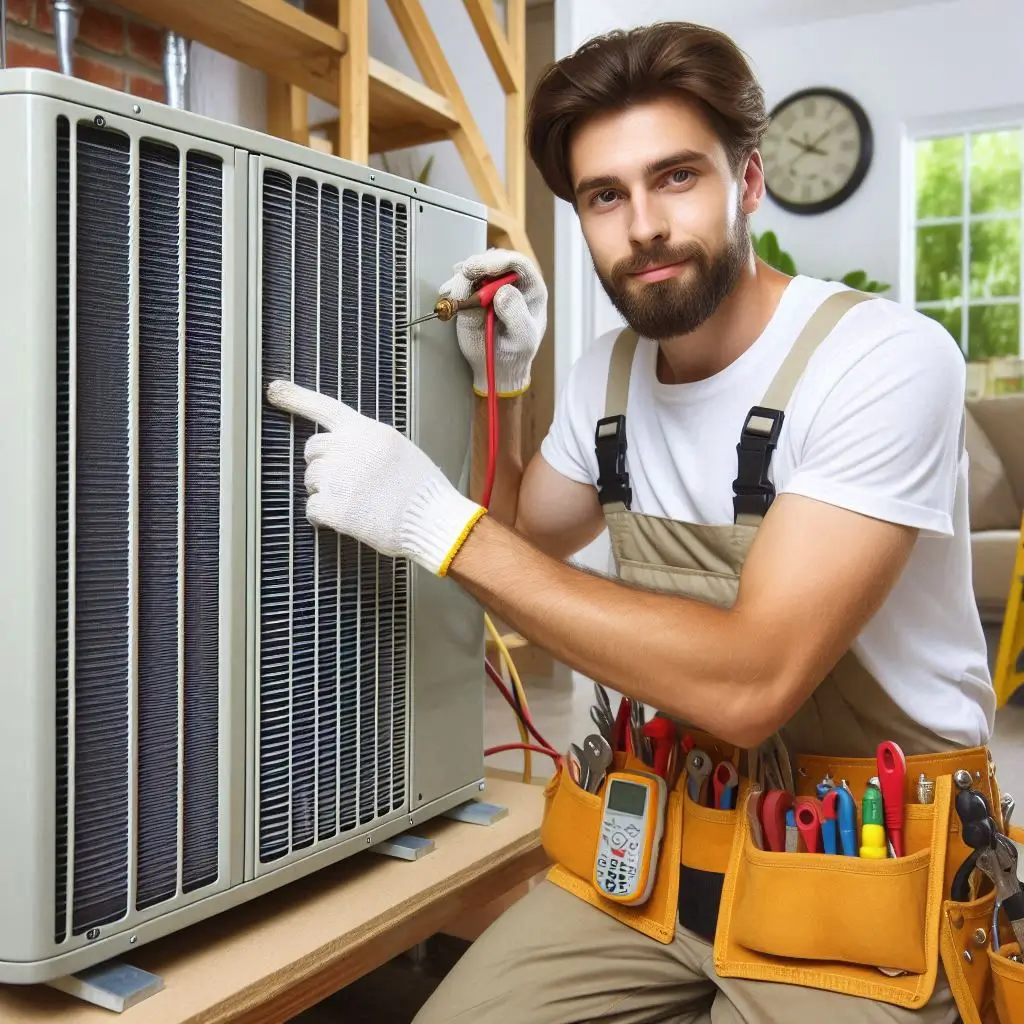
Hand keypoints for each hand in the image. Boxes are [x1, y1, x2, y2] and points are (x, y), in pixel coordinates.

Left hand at [264, 380, 485, 576]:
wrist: (432, 519)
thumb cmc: (420, 488)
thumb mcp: (397, 448)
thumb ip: (367, 442)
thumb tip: (343, 447)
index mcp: (366, 431)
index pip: (324, 407)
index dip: (296, 397)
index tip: (275, 390)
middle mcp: (348, 449)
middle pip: (312, 450)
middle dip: (323, 464)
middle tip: (348, 481)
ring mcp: (338, 478)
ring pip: (310, 480)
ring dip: (326, 490)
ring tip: (356, 501)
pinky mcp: (332, 506)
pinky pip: (312, 508)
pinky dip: (324, 516)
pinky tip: (347, 518)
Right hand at [438, 248, 546, 396]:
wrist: (497, 365)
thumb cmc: (516, 352)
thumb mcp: (522, 339)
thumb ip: (516, 315)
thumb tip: (503, 292)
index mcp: (531, 289)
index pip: (519, 264)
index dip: (502, 261)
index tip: (485, 267)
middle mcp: (511, 282)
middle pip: (496, 259)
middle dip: (479, 263)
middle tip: (465, 273)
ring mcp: (491, 286)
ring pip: (477, 267)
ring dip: (463, 275)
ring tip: (453, 289)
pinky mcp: (474, 293)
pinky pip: (463, 281)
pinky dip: (454, 284)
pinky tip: (448, 291)